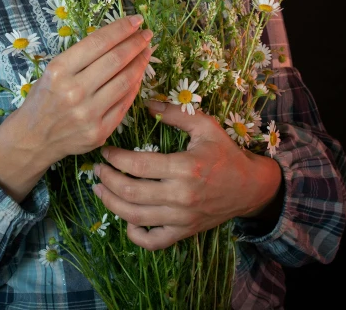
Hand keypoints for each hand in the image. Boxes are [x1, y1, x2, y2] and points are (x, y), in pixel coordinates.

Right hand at [19, 14, 153, 165]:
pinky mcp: (99, 132)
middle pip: (116, 60)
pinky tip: (139, 75)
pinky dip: (135, 86)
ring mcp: (88, 114)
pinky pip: (125, 104)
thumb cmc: (43, 99)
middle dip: (136, 43)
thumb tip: (118, 38)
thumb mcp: (53, 71)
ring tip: (147, 52)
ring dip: (140, 63)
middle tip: (147, 33)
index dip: (121, 29)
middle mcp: (74, 91)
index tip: (136, 20)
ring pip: (125, 81)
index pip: (98, 42)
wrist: (32, 139)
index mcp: (59, 70)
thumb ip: (82, 57)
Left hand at [92, 100, 281, 249]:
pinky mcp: (184, 232)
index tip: (104, 151)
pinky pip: (153, 241)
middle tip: (96, 169)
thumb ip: (174, 113)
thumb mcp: (204, 126)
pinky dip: (135, 235)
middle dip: (107, 180)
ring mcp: (181, 218)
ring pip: (136, 218)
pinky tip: (126, 220)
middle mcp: (181, 196)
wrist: (249, 187)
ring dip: (112, 204)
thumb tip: (146, 103)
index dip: (115, 159)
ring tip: (100, 189)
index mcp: (185, 167)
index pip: (138, 166)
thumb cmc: (225, 152)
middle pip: (131, 194)